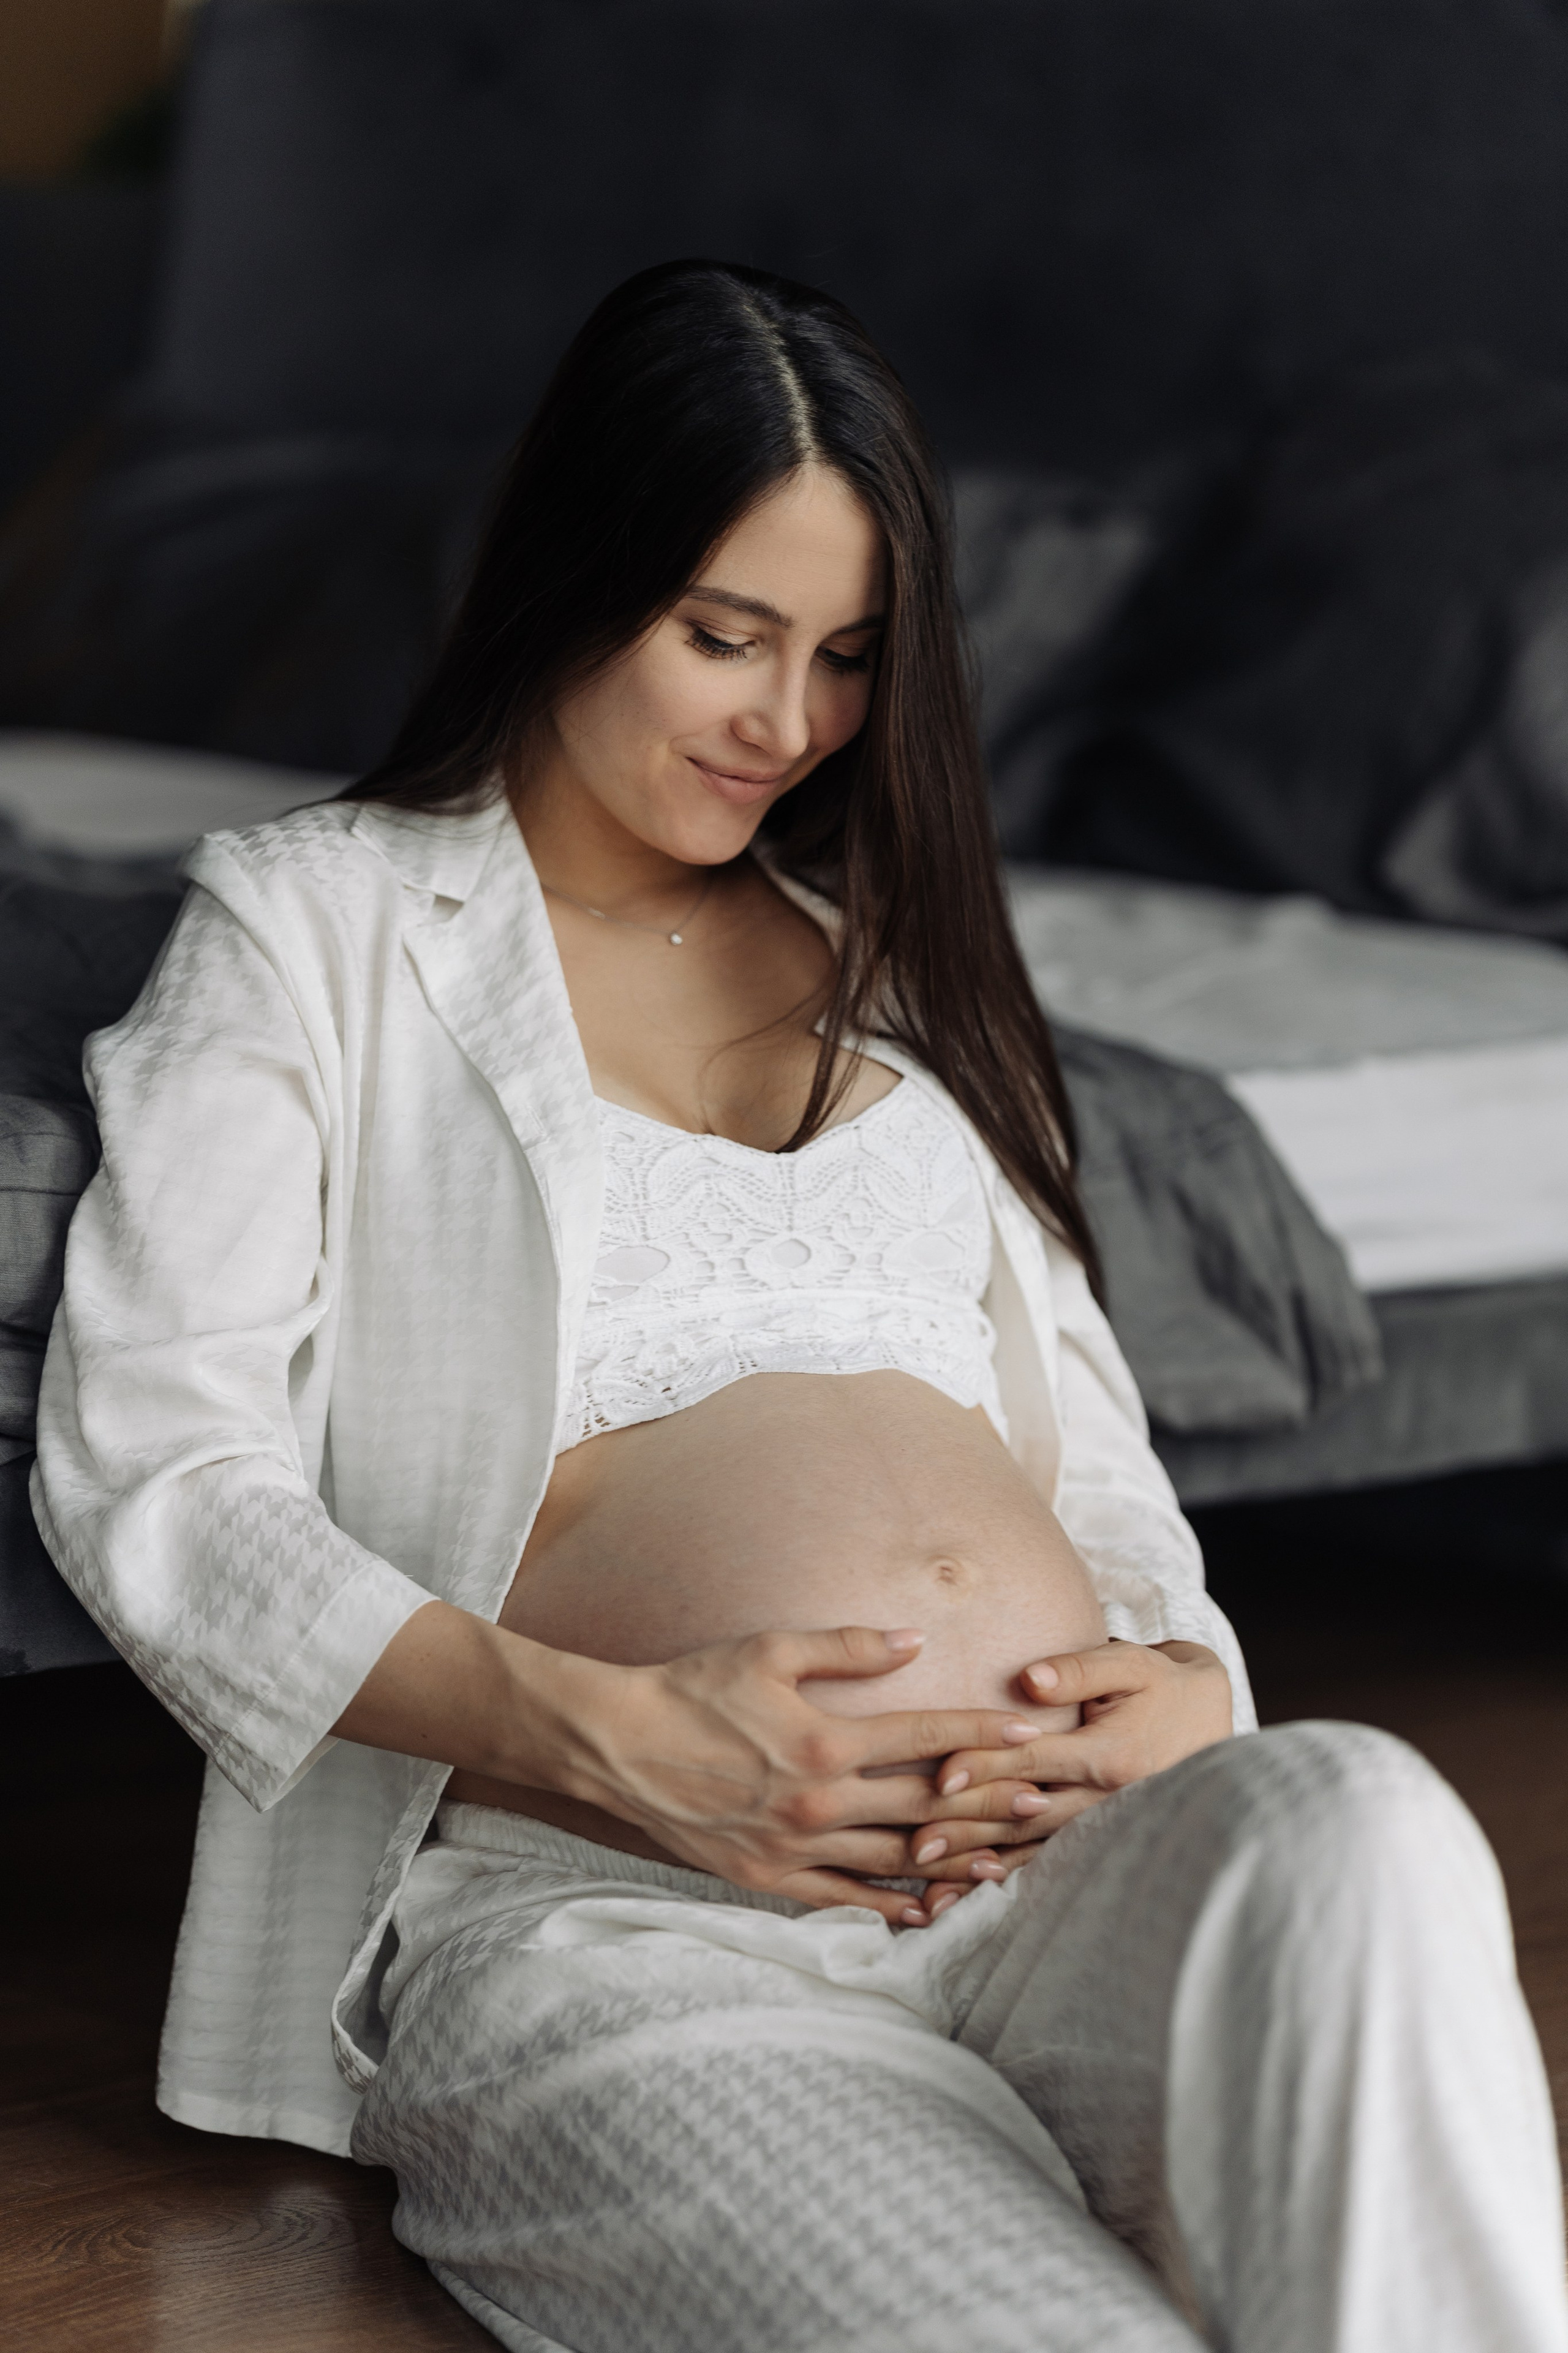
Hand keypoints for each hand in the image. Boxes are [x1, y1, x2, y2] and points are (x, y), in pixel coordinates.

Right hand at [561, 1624, 1047, 1927]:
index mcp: (826, 1739)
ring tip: (1005, 1859)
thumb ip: (848, 1648)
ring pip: (895, 1858)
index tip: (1034, 1733)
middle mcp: (819, 1799)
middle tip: (1045, 1800)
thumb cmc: (695, 1687)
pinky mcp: (769, 1877)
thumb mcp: (771, 1650)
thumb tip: (916, 1642)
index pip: (927, 1735)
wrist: (620, 1746)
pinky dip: (890, 1904)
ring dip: (954, 1857)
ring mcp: (795, 1845)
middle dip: (990, 1800)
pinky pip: (845, 1898)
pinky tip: (927, 1908)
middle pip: (926, 1804)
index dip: (985, 1731)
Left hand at [905, 1641, 1233, 1900]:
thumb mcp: (1131, 1666)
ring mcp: (1103, 1827)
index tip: (942, 1776)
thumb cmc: (1163, 1684)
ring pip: (1031, 1850)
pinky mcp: (1098, 1839)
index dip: (989, 1767)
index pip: (1036, 1762)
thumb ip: (1079, 1670)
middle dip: (968, 1830)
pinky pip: (1047, 1864)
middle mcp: (1106, 1801)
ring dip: (979, 1867)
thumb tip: (1031, 1678)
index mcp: (1110, 1755)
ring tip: (928, 1889)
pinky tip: (968, 1895)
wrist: (1210, 1719)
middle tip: (914, 1847)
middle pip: (1024, 1815)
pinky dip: (1006, 1879)